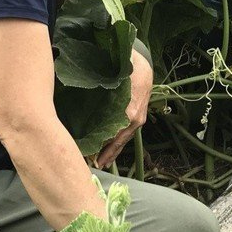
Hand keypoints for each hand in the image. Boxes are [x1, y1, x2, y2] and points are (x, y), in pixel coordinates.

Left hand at [95, 51, 152, 168]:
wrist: (144, 65)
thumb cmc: (129, 68)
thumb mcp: (117, 76)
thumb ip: (104, 85)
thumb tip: (87, 91)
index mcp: (130, 111)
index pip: (115, 135)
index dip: (104, 147)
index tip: (91, 156)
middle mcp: (135, 119)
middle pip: (120, 141)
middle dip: (108, 155)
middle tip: (94, 166)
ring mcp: (138, 120)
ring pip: (124, 140)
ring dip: (113, 152)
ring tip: (101, 163)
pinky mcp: (138, 118)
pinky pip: (127, 135)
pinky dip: (118, 145)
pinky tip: (110, 152)